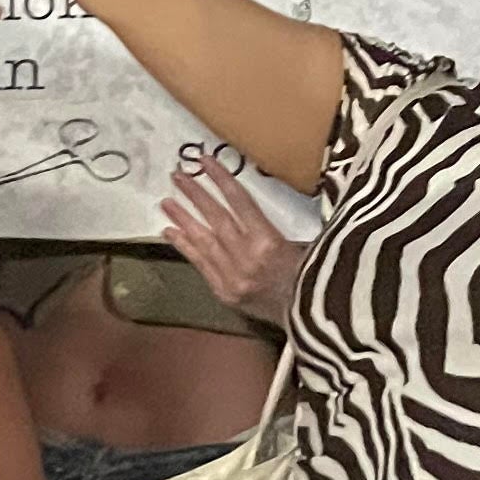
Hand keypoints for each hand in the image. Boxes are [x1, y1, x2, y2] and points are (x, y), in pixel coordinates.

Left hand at [156, 160, 308, 327]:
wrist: (309, 317)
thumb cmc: (313, 277)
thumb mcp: (305, 245)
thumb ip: (277, 226)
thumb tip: (255, 202)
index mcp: (270, 242)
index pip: (240, 202)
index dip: (222, 180)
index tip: (206, 162)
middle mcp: (247, 257)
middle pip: (216, 219)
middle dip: (196, 195)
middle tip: (177, 175)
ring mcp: (232, 275)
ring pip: (203, 241)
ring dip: (183, 219)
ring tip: (166, 201)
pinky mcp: (223, 291)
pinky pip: (200, 264)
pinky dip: (184, 247)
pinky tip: (170, 232)